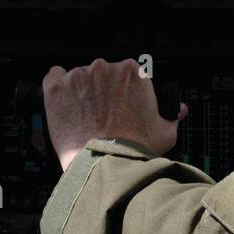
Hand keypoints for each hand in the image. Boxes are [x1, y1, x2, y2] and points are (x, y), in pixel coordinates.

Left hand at [42, 58, 188, 171]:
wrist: (104, 165)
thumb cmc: (134, 149)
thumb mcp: (165, 132)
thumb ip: (172, 115)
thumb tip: (178, 110)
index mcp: (133, 73)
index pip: (128, 74)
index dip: (126, 92)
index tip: (123, 106)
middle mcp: (106, 68)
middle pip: (104, 74)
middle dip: (105, 91)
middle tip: (105, 115)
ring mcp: (79, 76)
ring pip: (81, 78)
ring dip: (83, 92)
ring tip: (86, 117)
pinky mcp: (57, 88)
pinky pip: (54, 76)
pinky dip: (58, 87)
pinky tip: (65, 102)